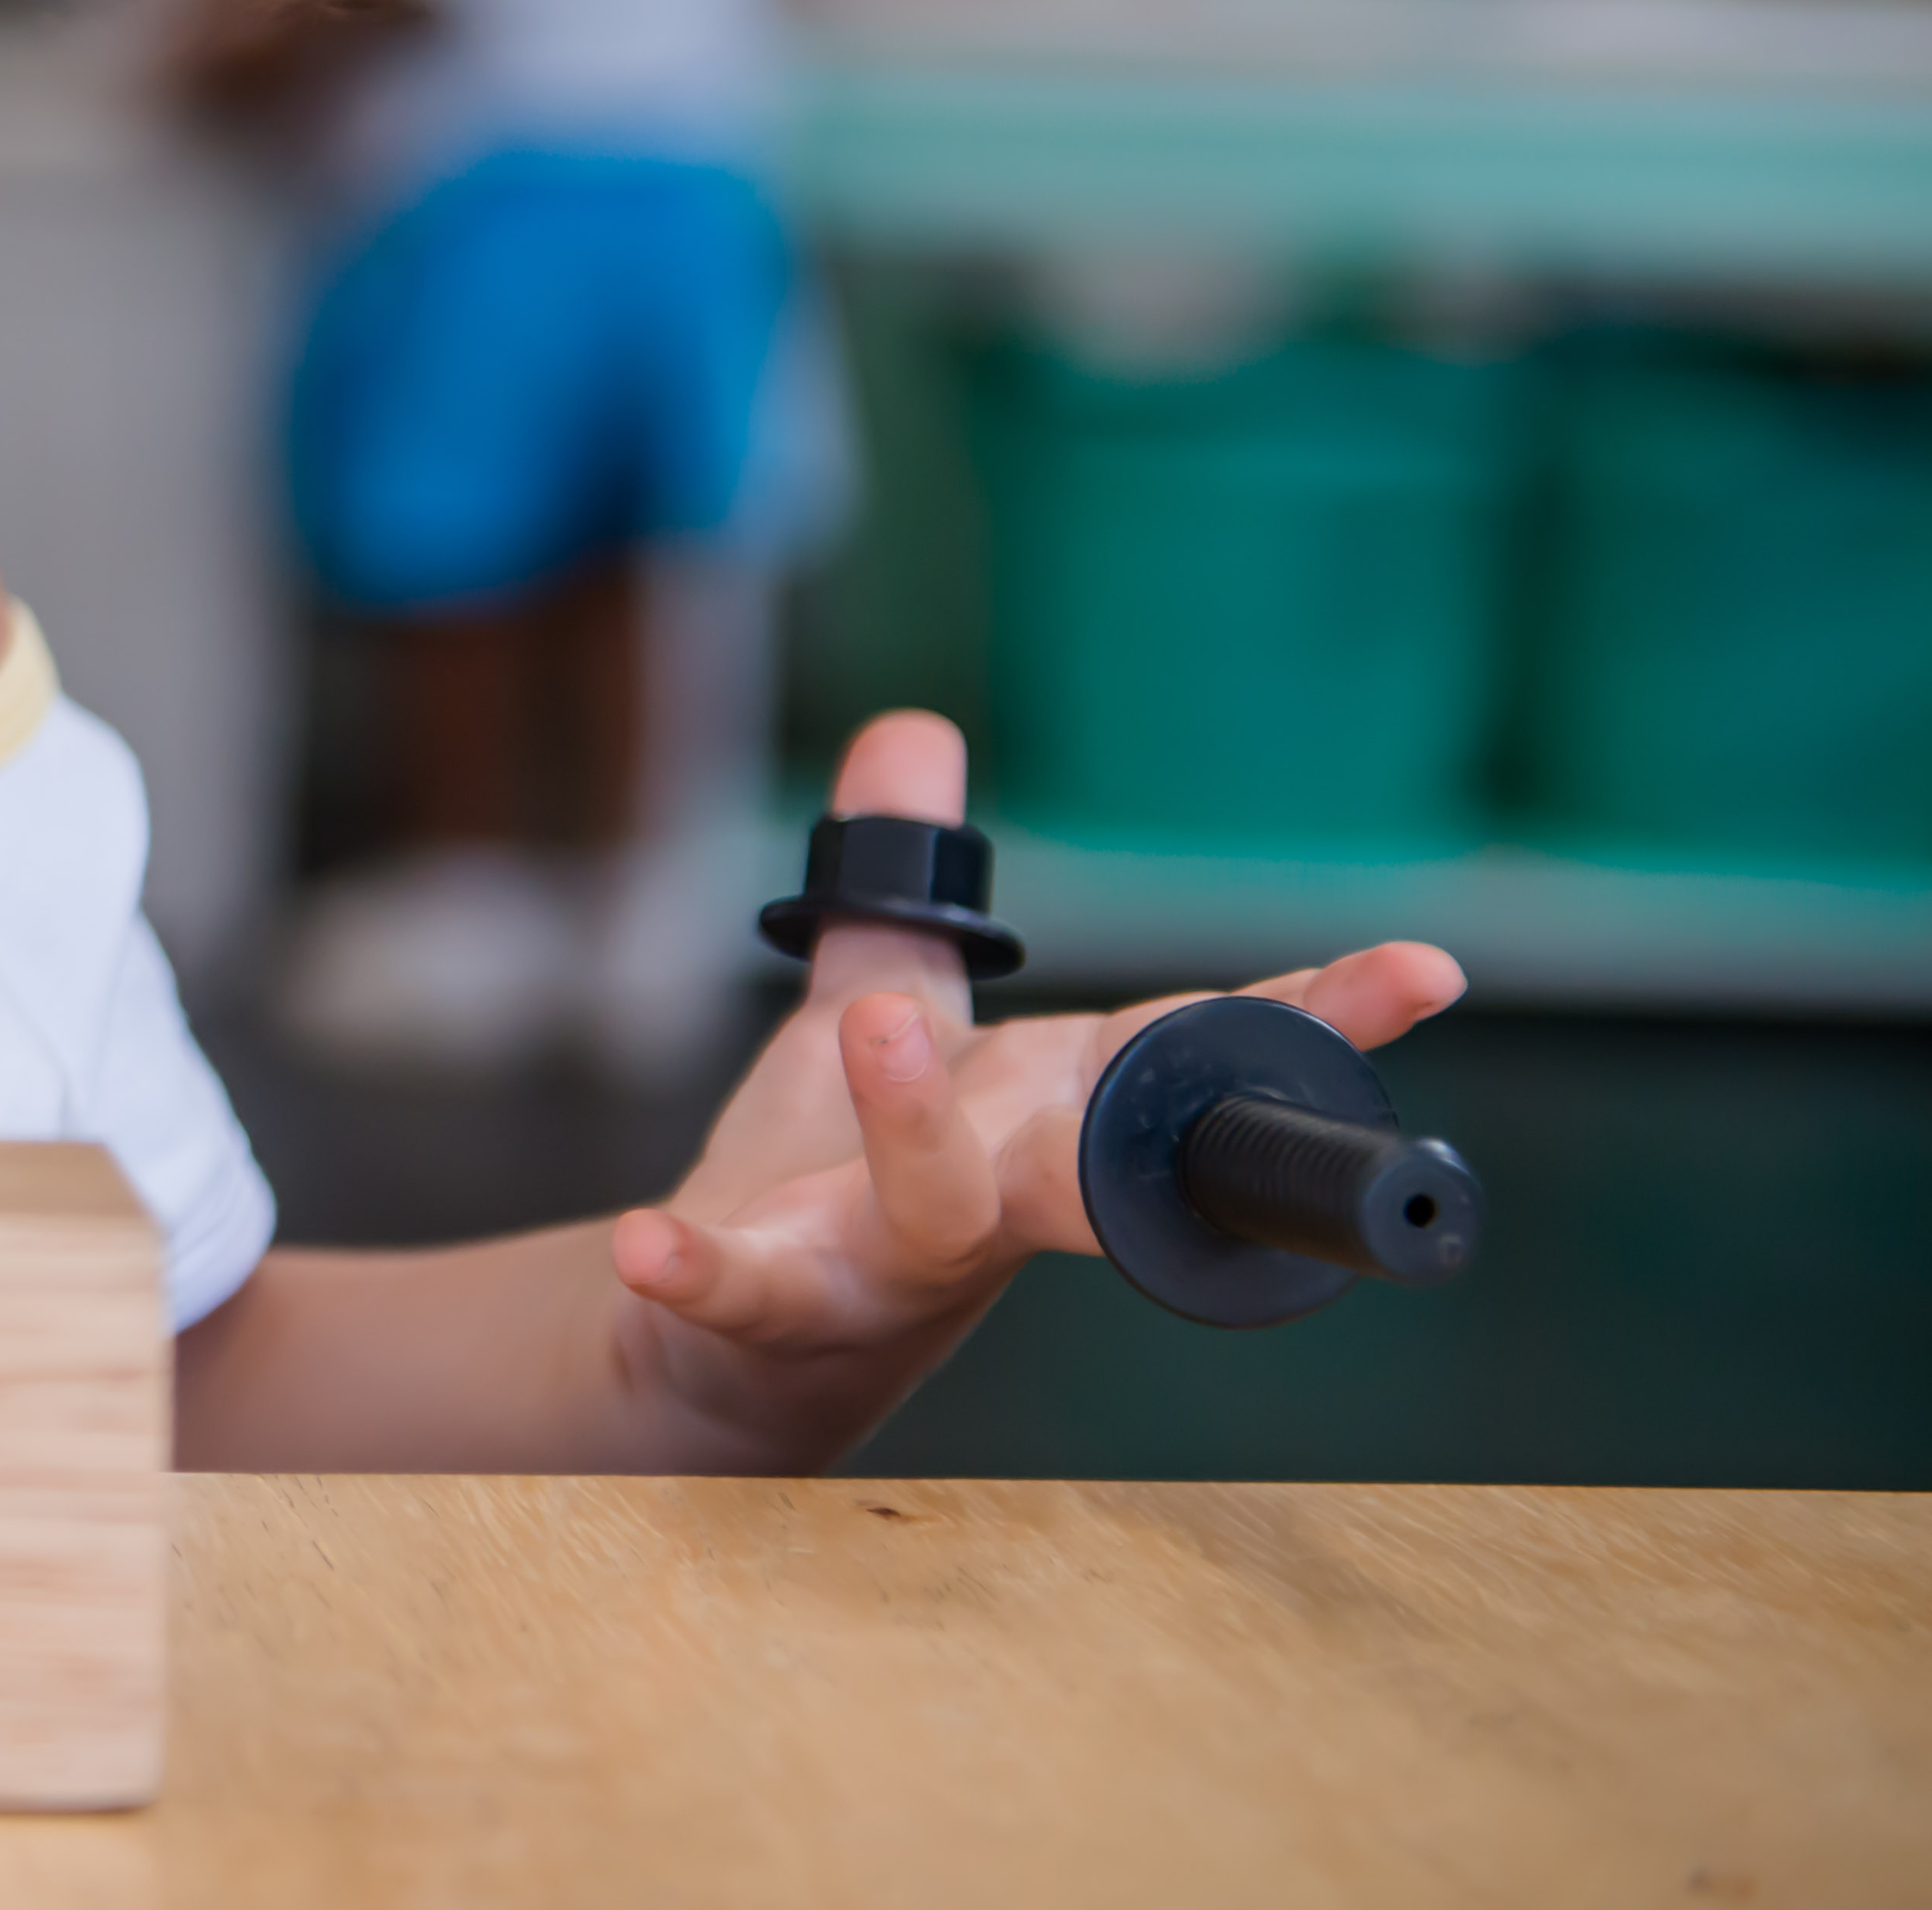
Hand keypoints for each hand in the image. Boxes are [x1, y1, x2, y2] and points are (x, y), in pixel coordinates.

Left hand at [607, 708, 1465, 1456]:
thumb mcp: (876, 1004)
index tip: (1425, 967)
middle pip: (1104, 1165)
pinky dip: (698, 1272)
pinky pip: (740, 1294)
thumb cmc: (840, 1173)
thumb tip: (916, 727)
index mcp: (1042, 1118)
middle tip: (1213, 1034)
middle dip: (1157, 1112)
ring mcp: (887, 1265)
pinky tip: (649, 1243)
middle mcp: (997, 1200)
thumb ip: (903, 886)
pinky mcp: (773, 1309)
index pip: (1181, 1055)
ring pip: (940, 1212)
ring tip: (880, 1022)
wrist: (723, 1345)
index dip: (1305, 1011)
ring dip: (918, 1125)